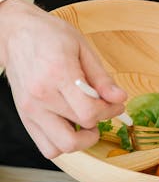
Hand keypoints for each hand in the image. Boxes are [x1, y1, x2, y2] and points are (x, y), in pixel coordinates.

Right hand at [0, 0, 126, 160]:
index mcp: (58, 75)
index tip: (116, 104)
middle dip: (97, 126)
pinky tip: (70, 123)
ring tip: (85, 120)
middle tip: (102, 112)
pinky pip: (46, 146)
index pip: (89, 112)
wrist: (16, 34)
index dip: (110, 111)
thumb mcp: (82, 48)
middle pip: (76, 134)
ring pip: (60, 147)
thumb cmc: (49, 36)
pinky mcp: (25, 117)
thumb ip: (102, 77)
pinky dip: (62, 142)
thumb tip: (119, 98)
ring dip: (79, 140)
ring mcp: (30, 110)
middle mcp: (41, 96)